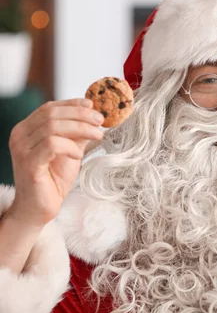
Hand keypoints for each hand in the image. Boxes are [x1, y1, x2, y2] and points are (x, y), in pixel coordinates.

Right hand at [7, 99, 103, 226]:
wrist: (40, 208)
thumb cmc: (54, 179)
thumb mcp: (70, 150)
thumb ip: (78, 134)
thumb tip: (94, 115)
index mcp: (27, 129)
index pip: (50, 107)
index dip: (73, 104)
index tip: (93, 105)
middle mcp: (20, 135)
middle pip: (52, 113)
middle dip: (81, 114)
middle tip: (101, 121)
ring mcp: (21, 148)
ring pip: (52, 127)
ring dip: (81, 128)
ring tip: (98, 136)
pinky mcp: (29, 163)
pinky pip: (51, 145)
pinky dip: (70, 146)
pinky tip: (79, 155)